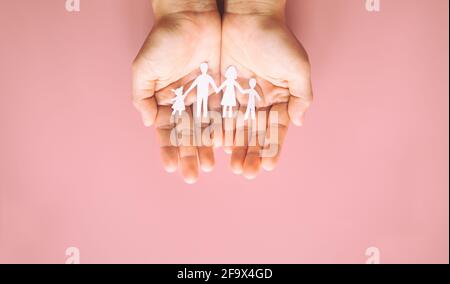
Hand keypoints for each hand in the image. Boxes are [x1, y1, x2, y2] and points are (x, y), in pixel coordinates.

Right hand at [132, 0, 221, 182]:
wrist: (191, 15)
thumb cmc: (164, 39)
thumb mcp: (145, 68)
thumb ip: (142, 97)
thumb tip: (148, 123)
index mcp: (165, 101)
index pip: (167, 132)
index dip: (168, 150)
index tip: (172, 167)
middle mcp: (185, 103)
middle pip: (187, 135)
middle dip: (189, 155)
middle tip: (193, 175)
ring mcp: (204, 97)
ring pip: (207, 128)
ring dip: (207, 148)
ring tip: (210, 166)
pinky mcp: (222, 89)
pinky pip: (224, 113)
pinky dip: (224, 129)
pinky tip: (225, 146)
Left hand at [221, 0, 312, 178]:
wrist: (250, 15)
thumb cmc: (277, 39)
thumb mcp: (297, 67)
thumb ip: (301, 96)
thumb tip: (299, 122)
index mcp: (278, 99)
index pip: (275, 130)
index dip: (272, 149)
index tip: (267, 166)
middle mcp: (258, 101)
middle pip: (254, 134)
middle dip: (251, 153)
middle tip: (245, 171)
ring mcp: (239, 96)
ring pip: (236, 128)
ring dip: (235, 148)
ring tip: (231, 166)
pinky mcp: (221, 89)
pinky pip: (218, 113)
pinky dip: (218, 129)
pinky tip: (216, 145)